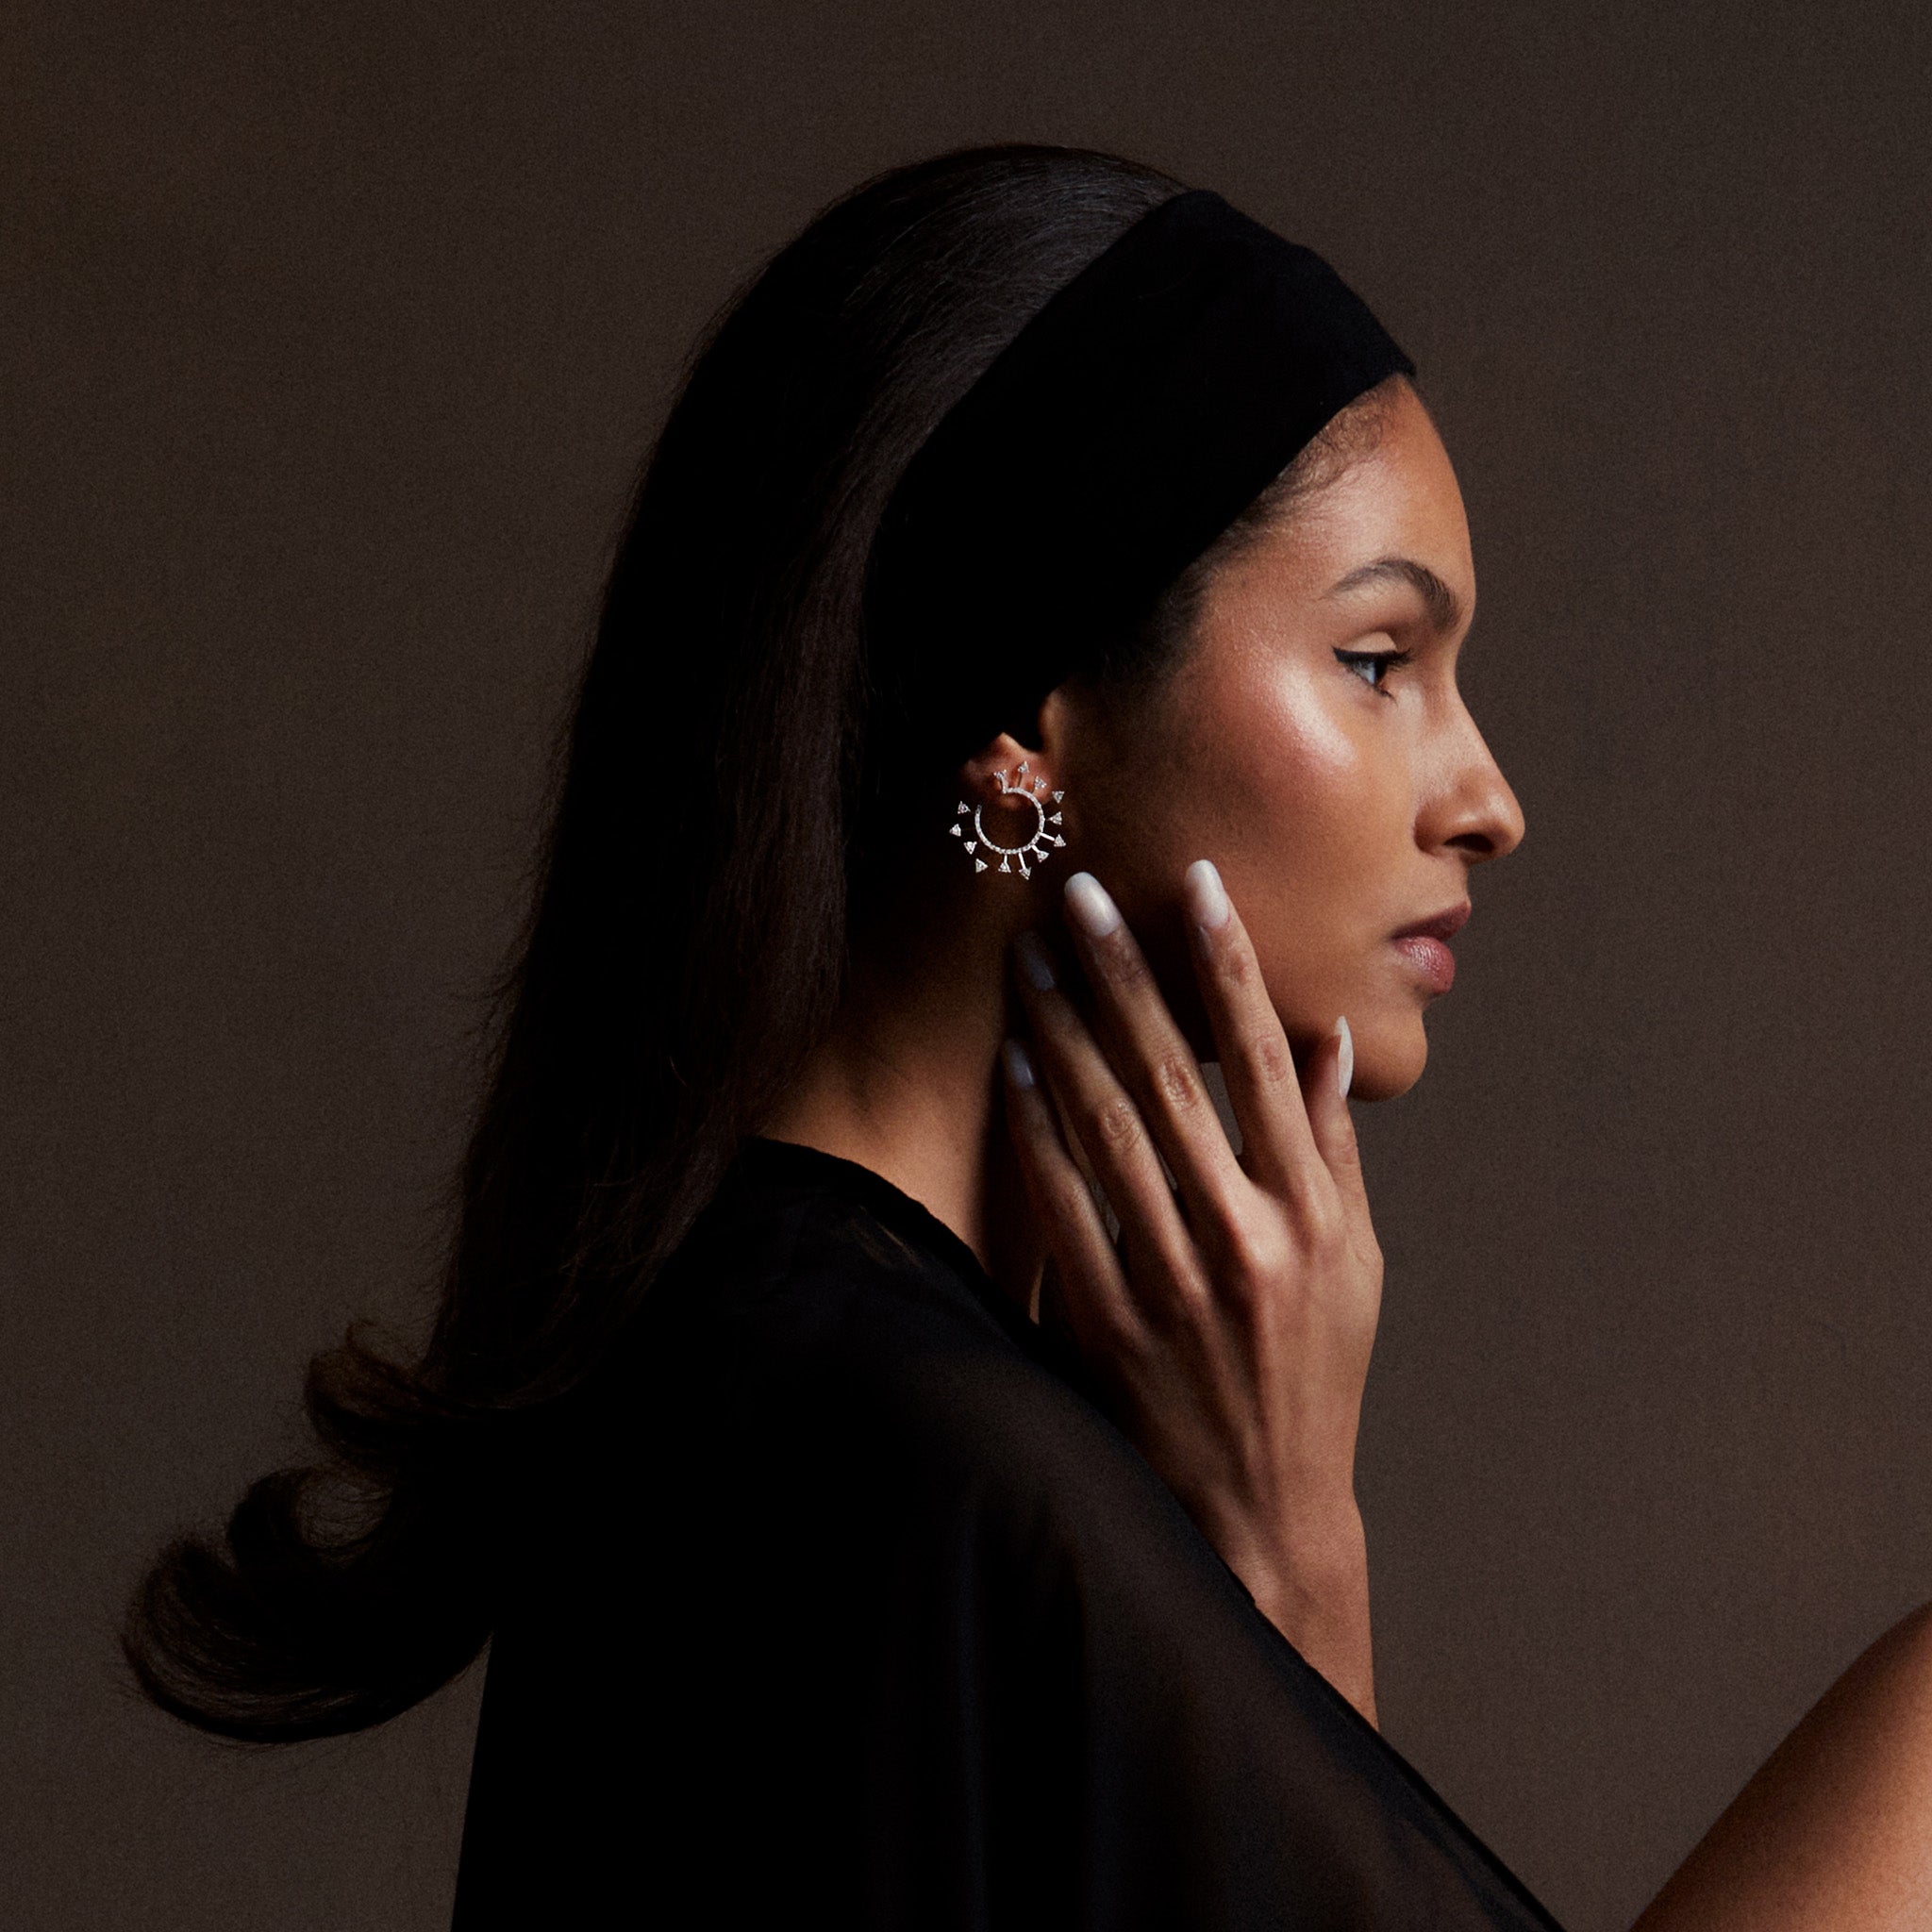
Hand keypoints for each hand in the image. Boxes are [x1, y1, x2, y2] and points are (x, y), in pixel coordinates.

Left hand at [1000, 862, 1384, 1723]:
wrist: (1260, 1510)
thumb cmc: (1311, 1372)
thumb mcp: (1353, 1264)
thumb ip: (1331, 1149)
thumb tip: (1329, 1041)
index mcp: (1313, 1214)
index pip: (1263, 1061)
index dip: (1227, 965)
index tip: (1196, 884)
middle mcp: (1246, 1237)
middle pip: (1170, 1075)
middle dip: (1120, 973)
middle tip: (1077, 893)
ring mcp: (1173, 1280)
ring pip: (1106, 1126)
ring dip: (1063, 1030)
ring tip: (1031, 958)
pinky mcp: (1108, 1321)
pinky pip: (1062, 1205)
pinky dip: (1035, 1130)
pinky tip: (1012, 1065)